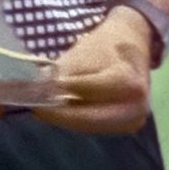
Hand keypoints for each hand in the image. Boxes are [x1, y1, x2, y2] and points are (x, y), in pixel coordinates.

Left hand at [36, 7, 153, 135]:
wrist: (133, 42)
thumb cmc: (106, 44)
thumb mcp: (81, 52)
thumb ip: (59, 74)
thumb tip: (33, 91)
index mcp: (127, 81)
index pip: (84, 93)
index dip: (57, 95)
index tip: (33, 97)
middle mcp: (135, 106)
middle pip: (88, 119)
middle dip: (60, 115)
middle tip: (36, 109)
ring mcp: (135, 120)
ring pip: (90, 126)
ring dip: (66, 119)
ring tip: (45, 110)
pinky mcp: (129, 126)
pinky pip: (97, 126)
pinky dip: (78, 119)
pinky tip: (64, 111)